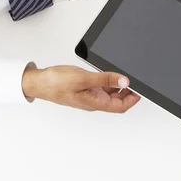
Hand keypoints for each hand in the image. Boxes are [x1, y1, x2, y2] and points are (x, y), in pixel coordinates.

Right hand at [22, 65, 140, 112]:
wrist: (38, 82)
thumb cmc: (55, 83)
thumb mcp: (84, 78)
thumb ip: (105, 79)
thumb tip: (125, 81)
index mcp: (95, 102)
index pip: (120, 106)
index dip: (133, 100)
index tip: (142, 90)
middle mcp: (93, 101)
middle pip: (117, 101)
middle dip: (129, 92)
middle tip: (136, 80)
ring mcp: (88, 96)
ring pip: (109, 94)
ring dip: (118, 86)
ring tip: (124, 75)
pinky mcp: (83, 89)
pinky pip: (100, 88)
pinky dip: (108, 81)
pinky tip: (109, 74)